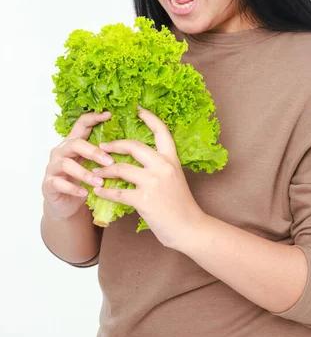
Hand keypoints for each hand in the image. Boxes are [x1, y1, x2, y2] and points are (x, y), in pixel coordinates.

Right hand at [42, 111, 114, 219]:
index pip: (81, 124)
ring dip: (85, 173)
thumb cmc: (82, 180)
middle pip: (75, 143)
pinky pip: (59, 184)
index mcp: (73, 142)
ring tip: (100, 182)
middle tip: (110, 162)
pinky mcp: (49, 184)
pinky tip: (85, 193)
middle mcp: (61, 151)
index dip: (94, 117)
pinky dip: (74, 188)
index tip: (109, 114)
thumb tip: (129, 144)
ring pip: (66, 164)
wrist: (66, 204)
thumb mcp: (92, 164)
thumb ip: (103, 153)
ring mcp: (52, 167)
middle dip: (94, 152)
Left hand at [92, 106, 206, 249]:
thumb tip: (139, 161)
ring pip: (121, 168)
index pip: (161, 131)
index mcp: (171, 159)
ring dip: (104, 170)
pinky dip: (104, 191)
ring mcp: (153, 182)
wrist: (189, 228)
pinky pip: (117, 192)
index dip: (149, 118)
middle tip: (103, 146)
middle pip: (134, 146)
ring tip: (96, 172)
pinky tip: (98, 191)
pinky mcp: (143, 200)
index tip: (137, 109)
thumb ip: (160, 167)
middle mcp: (163, 166)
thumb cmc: (181, 205)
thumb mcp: (175, 178)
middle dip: (115, 144)